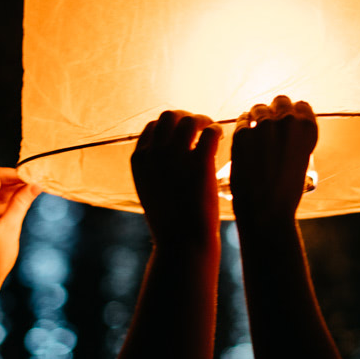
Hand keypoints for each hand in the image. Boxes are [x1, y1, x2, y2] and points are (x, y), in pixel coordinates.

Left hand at [0, 167, 43, 304]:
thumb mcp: (11, 227)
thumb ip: (22, 202)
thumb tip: (35, 184)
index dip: (14, 174)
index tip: (32, 178)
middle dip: (14, 181)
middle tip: (34, 186)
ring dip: (10, 190)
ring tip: (29, 194)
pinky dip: (4, 200)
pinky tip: (18, 203)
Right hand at [130, 110, 223, 249]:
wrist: (181, 242)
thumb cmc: (169, 221)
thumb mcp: (150, 190)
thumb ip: (154, 167)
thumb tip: (165, 149)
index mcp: (139, 159)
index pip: (153, 126)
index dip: (170, 126)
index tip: (183, 134)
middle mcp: (154, 153)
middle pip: (169, 116)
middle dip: (185, 117)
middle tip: (200, 127)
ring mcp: (175, 156)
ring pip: (190, 120)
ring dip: (203, 121)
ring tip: (211, 131)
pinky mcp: (200, 162)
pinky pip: (210, 132)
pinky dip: (216, 131)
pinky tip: (220, 140)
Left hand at [230, 96, 318, 222]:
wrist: (266, 212)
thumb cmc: (287, 191)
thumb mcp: (302, 159)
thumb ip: (295, 137)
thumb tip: (284, 125)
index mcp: (307, 128)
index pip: (301, 105)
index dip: (293, 115)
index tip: (288, 126)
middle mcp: (287, 121)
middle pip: (280, 100)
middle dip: (275, 112)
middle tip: (270, 128)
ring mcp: (263, 126)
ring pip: (258, 108)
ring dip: (257, 118)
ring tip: (256, 138)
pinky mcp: (241, 134)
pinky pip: (241, 120)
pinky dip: (243, 129)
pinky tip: (244, 144)